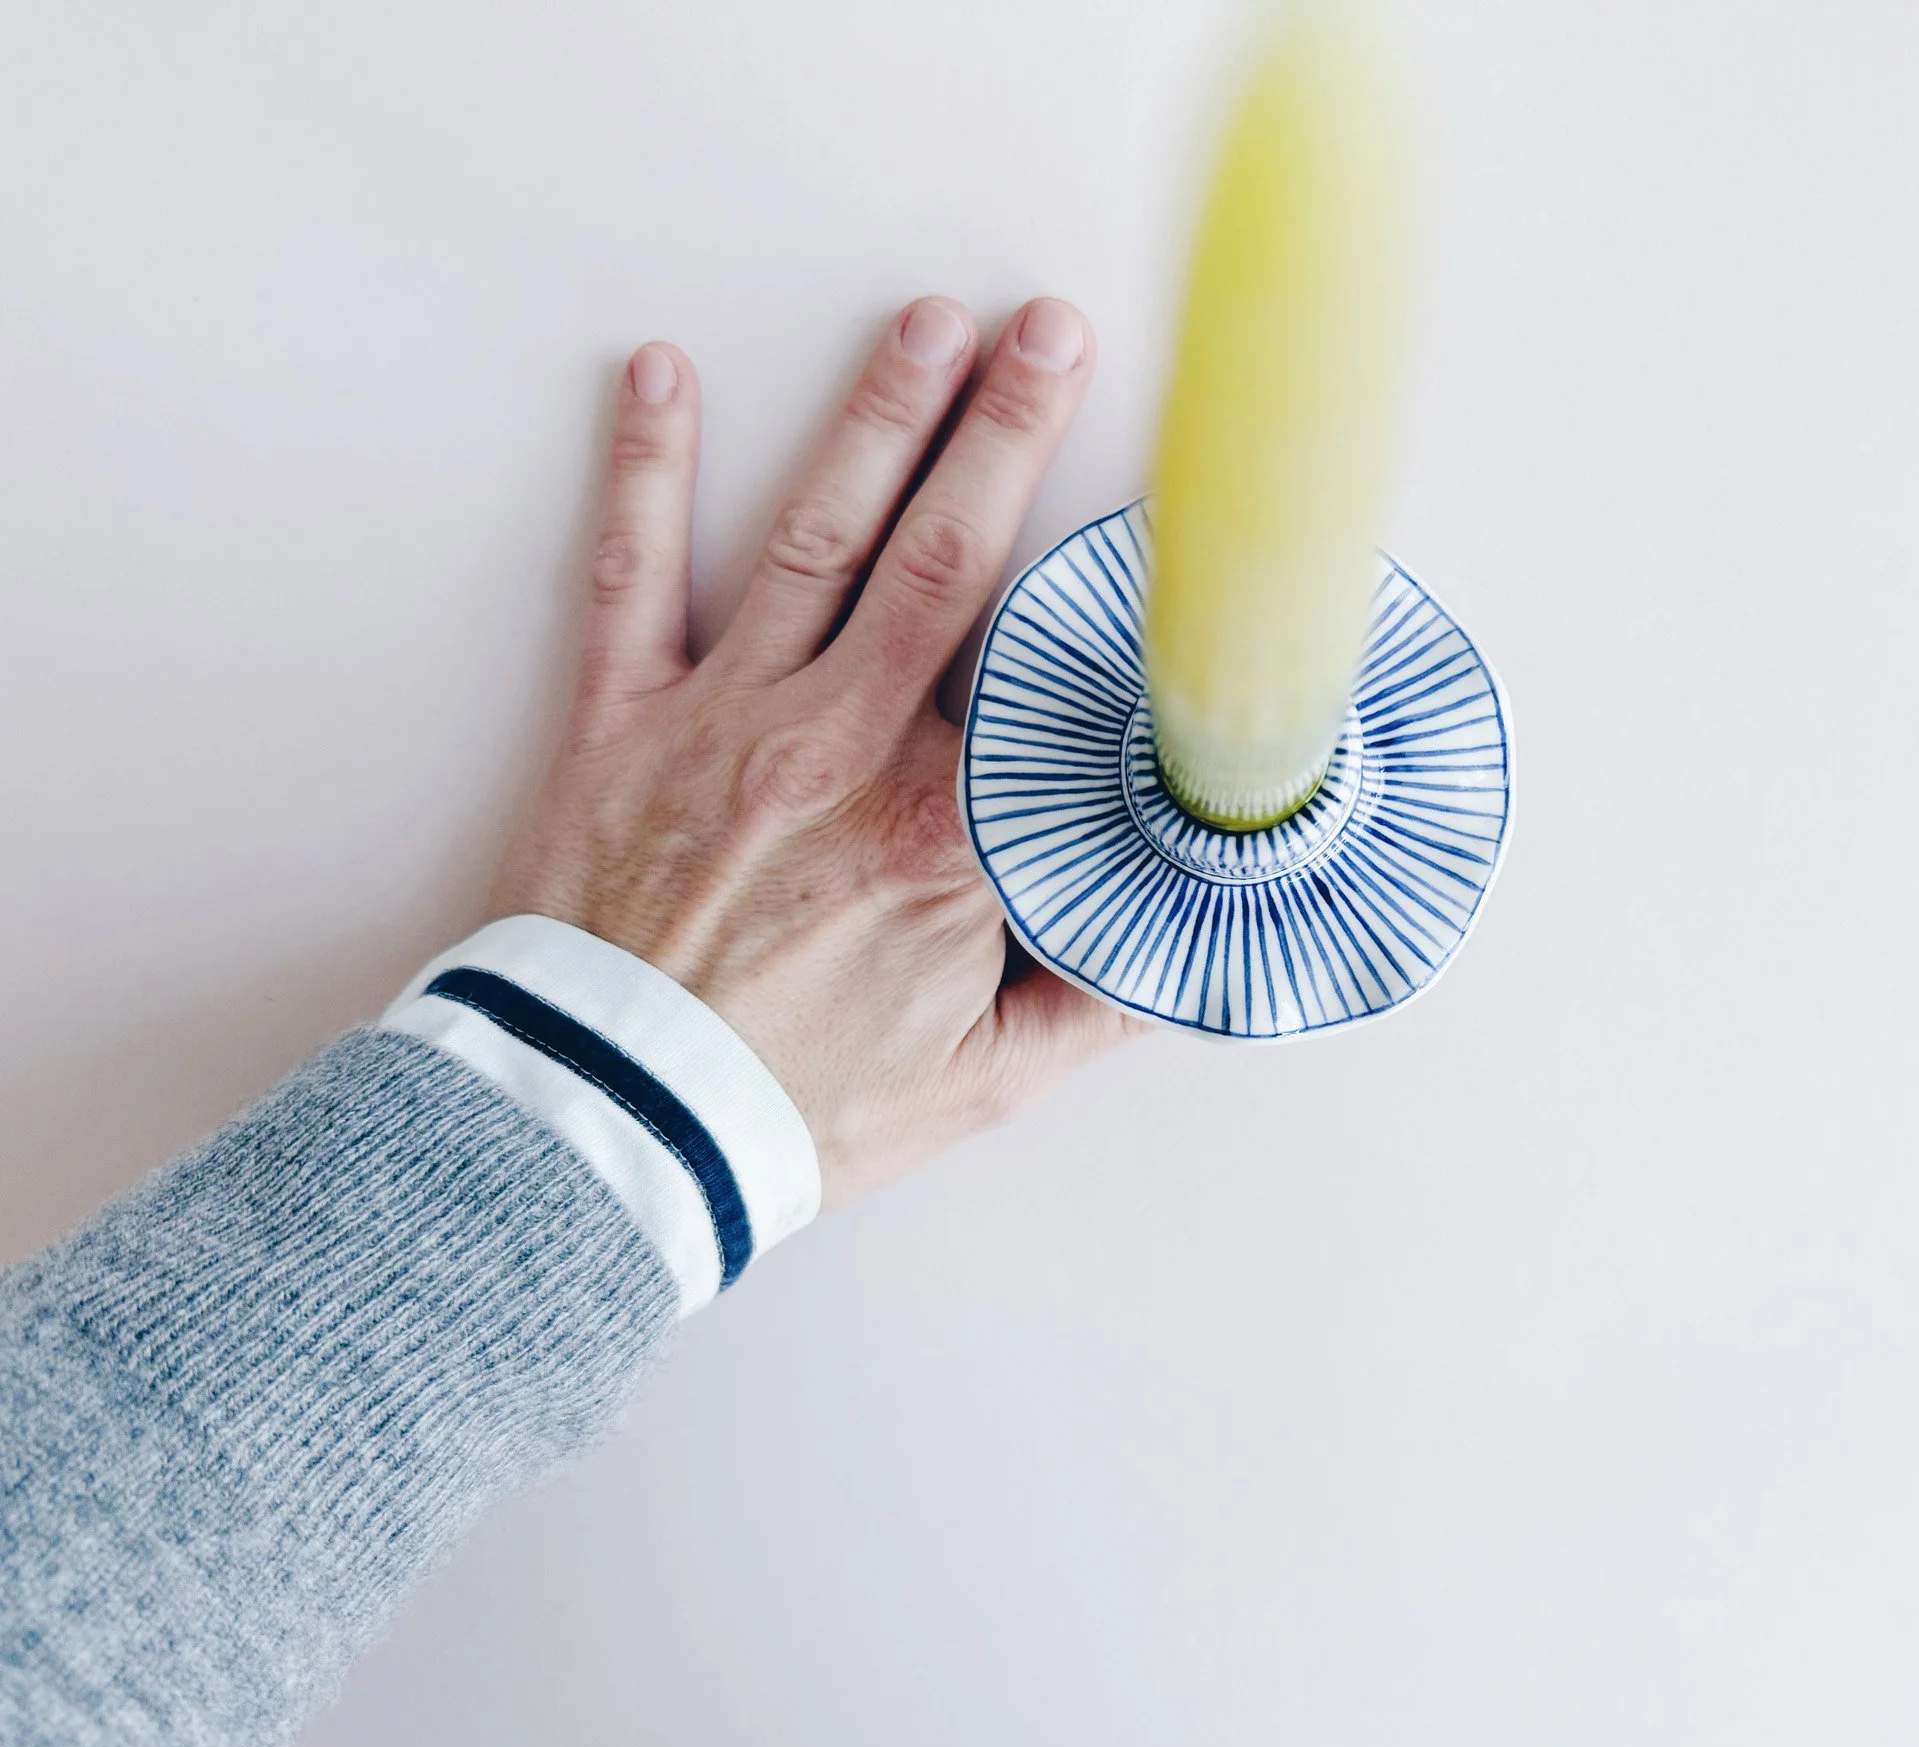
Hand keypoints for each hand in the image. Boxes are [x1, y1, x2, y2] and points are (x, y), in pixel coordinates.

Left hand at [490, 297, 1142, 1210]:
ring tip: (929, 324)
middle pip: (949, 559)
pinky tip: (663, 374)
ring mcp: (729, 718)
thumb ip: (1094, 1008)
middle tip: (1052, 331)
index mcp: (949, 832)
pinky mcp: (621, 720)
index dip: (1107, 583)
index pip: (1051, 676)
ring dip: (878, 418)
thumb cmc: (790, 1110)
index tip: (1159, 503)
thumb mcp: (979, 1085)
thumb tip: (1190, 960)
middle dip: (1008, 431)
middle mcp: (846, 746)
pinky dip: (646, 468)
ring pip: (820, 537)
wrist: (607, 1130)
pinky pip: (632, 573)